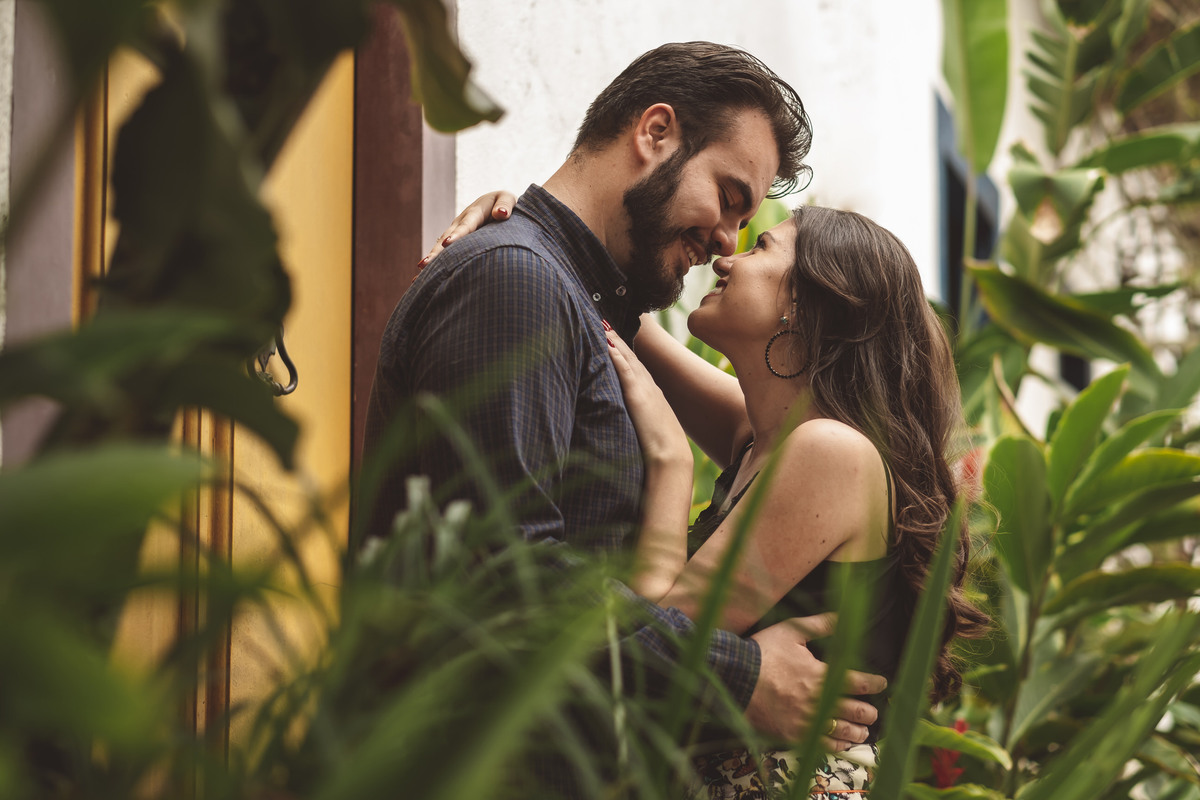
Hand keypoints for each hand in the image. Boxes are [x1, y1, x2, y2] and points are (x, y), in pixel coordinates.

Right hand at [418, 190, 517, 268]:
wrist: (497, 206)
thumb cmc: (505, 205)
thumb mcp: (508, 200)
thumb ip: (505, 206)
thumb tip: (501, 215)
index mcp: (475, 212)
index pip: (466, 225)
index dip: (457, 234)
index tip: (448, 243)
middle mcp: (461, 222)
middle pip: (446, 238)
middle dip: (436, 252)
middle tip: (425, 264)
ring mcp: (455, 232)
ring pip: (441, 246)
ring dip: (431, 259)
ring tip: (420, 274)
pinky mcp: (455, 243)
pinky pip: (444, 254)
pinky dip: (434, 265)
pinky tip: (423, 280)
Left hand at [605, 324, 691, 469]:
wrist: (670, 456)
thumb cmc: (661, 450)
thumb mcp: (651, 429)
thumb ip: (641, 420)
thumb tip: (634, 422)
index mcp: (653, 395)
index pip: (636, 368)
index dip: (624, 353)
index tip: (613, 338)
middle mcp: (650, 387)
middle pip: (631, 358)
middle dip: (617, 340)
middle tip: (604, 323)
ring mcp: (645, 389)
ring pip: (628, 359)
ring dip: (614, 342)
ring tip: (602, 326)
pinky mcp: (638, 396)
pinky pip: (625, 371)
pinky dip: (616, 356)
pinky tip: (607, 345)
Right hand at [745, 614, 886, 750]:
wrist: (734, 678)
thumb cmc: (763, 652)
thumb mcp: (791, 631)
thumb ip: (820, 625)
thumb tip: (843, 616)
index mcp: (821, 674)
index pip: (858, 682)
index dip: (874, 684)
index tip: (881, 683)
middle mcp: (818, 700)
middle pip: (855, 710)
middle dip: (869, 712)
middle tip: (873, 711)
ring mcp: (806, 720)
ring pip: (843, 730)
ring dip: (858, 731)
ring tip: (863, 730)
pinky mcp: (793, 734)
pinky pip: (822, 745)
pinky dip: (838, 745)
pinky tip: (844, 743)